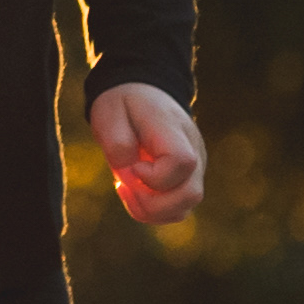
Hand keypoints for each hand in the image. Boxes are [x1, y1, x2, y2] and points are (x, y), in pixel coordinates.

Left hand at [92, 79, 206, 226]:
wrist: (142, 93)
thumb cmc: (124, 104)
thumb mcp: (109, 113)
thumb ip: (117, 144)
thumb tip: (130, 176)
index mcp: (174, 130)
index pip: (182, 162)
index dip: (154, 175)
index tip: (131, 165)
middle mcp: (194, 151)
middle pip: (191, 194)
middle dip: (152, 203)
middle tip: (124, 185)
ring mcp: (195, 168)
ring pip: (185, 208)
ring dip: (150, 210)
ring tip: (125, 188)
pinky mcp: (187, 180)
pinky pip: (177, 208)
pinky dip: (153, 210)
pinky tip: (134, 192)